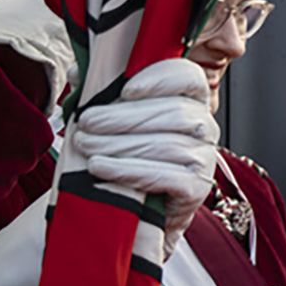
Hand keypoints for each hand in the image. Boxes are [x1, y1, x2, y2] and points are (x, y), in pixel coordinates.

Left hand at [71, 59, 219, 252]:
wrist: (139, 212)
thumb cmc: (129, 158)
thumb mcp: (117, 122)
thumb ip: (104, 94)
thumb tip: (80, 73)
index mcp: (190, 102)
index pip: (189, 79)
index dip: (161, 79)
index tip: (126, 90)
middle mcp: (205, 128)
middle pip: (173, 113)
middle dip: (123, 118)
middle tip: (85, 123)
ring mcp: (205, 159)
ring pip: (166, 144)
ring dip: (119, 144)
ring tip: (85, 146)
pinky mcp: (197, 188)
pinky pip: (166, 175)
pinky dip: (128, 170)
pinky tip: (99, 168)